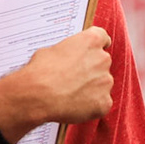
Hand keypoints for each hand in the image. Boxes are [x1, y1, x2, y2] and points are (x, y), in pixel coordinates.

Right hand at [0, 27, 113, 143]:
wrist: (38, 96)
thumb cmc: (40, 71)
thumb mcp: (50, 50)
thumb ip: (67, 52)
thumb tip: (65, 59)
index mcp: (91, 41)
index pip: (102, 38)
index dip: (97, 46)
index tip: (92, 52)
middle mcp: (102, 59)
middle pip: (102, 63)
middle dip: (91, 70)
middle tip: (74, 78)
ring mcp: (106, 81)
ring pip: (102, 84)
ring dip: (91, 88)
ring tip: (71, 94)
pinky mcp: (104, 101)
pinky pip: (101, 102)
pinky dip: (91, 105)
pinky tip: (75, 105)